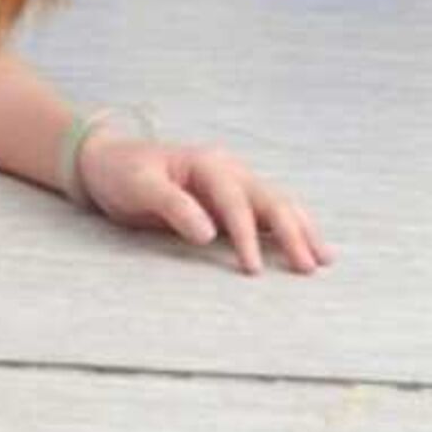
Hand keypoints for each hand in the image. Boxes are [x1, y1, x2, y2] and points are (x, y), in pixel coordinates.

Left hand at [79, 132, 337, 275]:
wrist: (107, 162)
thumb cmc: (121, 172)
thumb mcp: (138, 186)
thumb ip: (172, 205)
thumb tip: (208, 233)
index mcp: (208, 164)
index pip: (236, 202)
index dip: (246, 235)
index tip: (253, 269)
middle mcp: (229, 171)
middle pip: (271, 201)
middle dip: (292, 233)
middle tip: (309, 267)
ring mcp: (234, 184)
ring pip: (278, 206)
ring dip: (301, 231)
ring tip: (324, 260)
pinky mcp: (231, 201)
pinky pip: (267, 214)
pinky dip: (290, 230)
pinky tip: (307, 248)